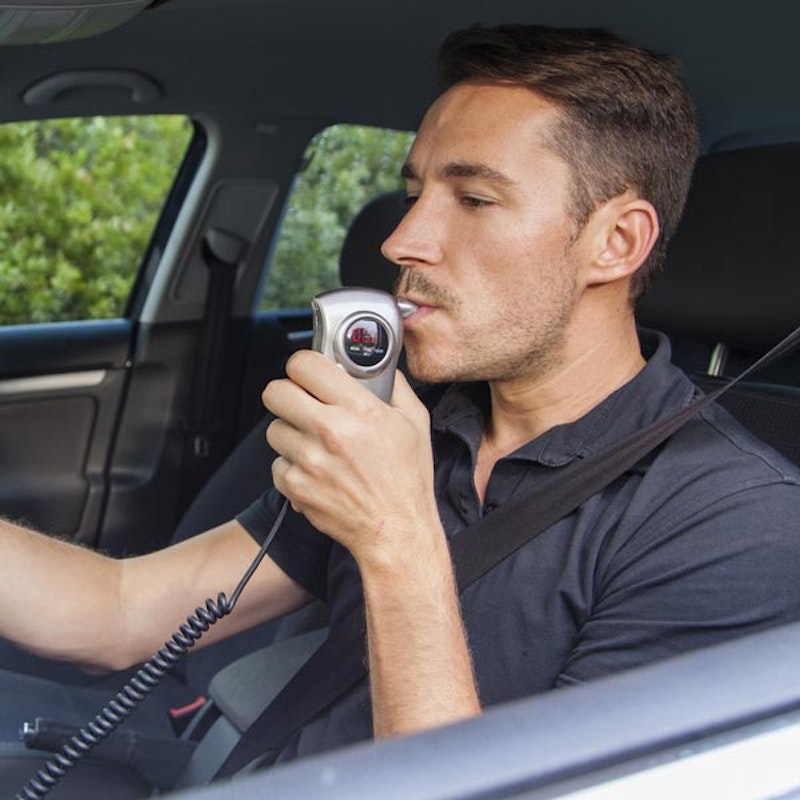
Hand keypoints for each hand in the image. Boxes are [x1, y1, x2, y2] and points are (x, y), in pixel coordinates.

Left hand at [263, 351, 438, 567]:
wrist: (395, 530)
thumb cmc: (407, 481)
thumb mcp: (415, 423)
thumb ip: (396, 388)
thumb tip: (381, 369)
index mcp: (359, 409)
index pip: (305, 365)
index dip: (304, 365)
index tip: (309, 373)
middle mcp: (330, 431)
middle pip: (275, 392)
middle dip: (287, 394)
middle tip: (303, 403)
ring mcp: (309, 460)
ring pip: (274, 429)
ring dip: (291, 432)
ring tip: (315, 443)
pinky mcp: (296, 486)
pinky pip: (277, 464)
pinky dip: (292, 467)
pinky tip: (315, 470)